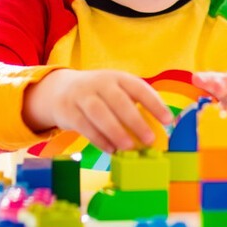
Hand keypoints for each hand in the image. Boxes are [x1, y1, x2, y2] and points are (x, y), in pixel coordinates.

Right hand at [23, 68, 173, 151]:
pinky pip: (84, 126)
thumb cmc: (98, 95)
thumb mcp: (115, 91)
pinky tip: (110, 149)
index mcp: (118, 77)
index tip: (168, 120)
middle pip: (119, 101)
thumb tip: (158, 130)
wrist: (59, 90)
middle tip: (149, 139)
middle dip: (135, 121)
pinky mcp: (68, 111)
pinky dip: (98, 139)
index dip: (154, 103)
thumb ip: (134, 106)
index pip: (139, 88)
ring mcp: (82, 96)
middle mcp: (100, 83)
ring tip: (128, 147)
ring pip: (99, 113)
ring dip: (115, 131)